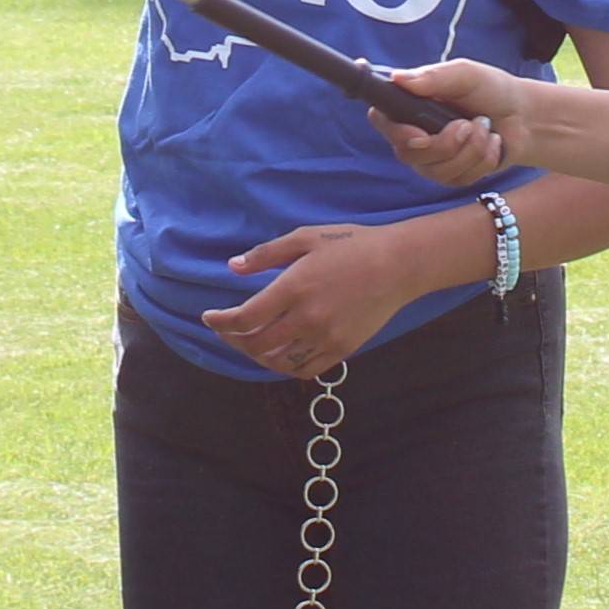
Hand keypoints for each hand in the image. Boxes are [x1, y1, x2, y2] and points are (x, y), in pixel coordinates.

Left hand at [202, 223, 421, 375]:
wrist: (399, 265)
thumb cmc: (352, 244)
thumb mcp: (306, 237)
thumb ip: (266, 254)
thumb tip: (233, 267)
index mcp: (294, 288)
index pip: (245, 318)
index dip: (220, 322)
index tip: (209, 317)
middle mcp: (307, 318)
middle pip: (256, 344)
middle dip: (233, 340)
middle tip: (226, 330)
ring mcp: (326, 338)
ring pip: (278, 362)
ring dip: (256, 356)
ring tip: (249, 343)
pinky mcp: (342, 349)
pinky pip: (305, 370)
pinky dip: (285, 367)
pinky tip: (278, 355)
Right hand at [371, 59, 529, 186]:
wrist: (523, 114)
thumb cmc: (490, 89)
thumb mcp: (465, 74)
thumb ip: (434, 77)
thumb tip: (399, 78)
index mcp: (410, 105)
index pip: (381, 120)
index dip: (395, 131)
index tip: (420, 134)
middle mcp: (414, 135)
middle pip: (408, 154)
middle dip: (445, 143)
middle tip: (467, 124)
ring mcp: (432, 159)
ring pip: (437, 170)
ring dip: (470, 149)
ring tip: (484, 127)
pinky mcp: (452, 176)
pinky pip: (459, 179)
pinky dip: (482, 160)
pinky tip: (491, 144)